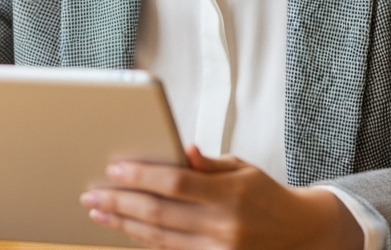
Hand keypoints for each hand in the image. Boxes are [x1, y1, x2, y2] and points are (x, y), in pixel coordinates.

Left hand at [80, 146, 362, 249]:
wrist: (299, 235)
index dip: (142, 175)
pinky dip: (143, 239)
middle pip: (160, 213)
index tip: (114, 167)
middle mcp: (223, 226)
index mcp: (232, 194)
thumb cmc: (266, 195)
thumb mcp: (244, 169)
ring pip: (158, 238)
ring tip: (98, 211)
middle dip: (120, 202)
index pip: (177, 182)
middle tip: (91, 193)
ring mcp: (217, 249)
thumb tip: (180, 150)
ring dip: (123, 224)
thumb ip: (210, 163)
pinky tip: (124, 228)